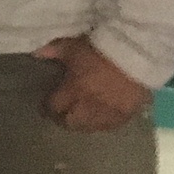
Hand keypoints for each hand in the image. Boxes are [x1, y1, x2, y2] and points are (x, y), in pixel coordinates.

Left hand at [34, 36, 152, 131]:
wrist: (138, 52)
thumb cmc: (100, 47)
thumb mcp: (73, 46)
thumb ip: (53, 51)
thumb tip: (35, 54)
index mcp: (73, 89)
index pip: (55, 106)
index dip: (48, 108)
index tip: (46, 106)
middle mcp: (90, 105)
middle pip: (72, 122)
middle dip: (64, 120)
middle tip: (62, 115)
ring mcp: (110, 111)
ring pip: (92, 127)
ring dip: (84, 124)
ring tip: (81, 118)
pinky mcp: (128, 113)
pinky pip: (112, 126)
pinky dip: (104, 124)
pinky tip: (101, 119)